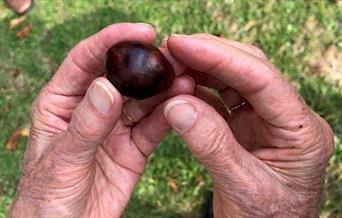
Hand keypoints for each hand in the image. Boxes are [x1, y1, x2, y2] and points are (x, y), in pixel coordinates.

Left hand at [8, 23, 193, 217]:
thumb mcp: (62, 160)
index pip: (86, 61)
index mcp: (62, 103)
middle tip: (175, 56)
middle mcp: (92, 109)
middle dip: (148, 65)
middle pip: (123, 77)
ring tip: (186, 79)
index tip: (142, 32)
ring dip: (164, 90)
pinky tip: (183, 106)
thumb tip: (108, 87)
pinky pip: (153, 127)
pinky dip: (169, 116)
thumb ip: (86, 124)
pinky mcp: (133, 148)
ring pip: (143, 101)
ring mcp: (115, 128)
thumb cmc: (48, 198)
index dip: (112, 41)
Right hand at [162, 34, 333, 216]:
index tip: (183, 44)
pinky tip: (179, 87)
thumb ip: (211, 145)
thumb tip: (177, 104)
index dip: (220, 57)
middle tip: (172, 48)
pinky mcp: (246, 124)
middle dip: (209, 55)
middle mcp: (287, 117)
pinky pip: (221, 98)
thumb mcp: (242, 188)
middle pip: (249, 69)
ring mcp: (266, 118)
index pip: (262, 80)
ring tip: (171, 65)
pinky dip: (198, 89)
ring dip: (201, 68)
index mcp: (301, 131)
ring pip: (233, 79)